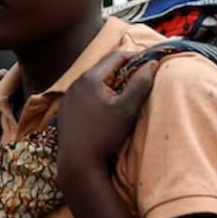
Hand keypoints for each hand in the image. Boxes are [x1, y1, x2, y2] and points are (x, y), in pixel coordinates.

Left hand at [56, 51, 158, 191]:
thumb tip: (152, 64)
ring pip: (93, 80)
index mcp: (91, 78)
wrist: (78, 162)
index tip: (149, 61)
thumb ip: (140, 84)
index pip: (117, 56)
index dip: (136, 55)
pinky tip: (105, 105)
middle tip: (140, 73)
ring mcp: (68, 96)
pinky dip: (98, 92)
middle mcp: (76, 82)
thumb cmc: (104, 135)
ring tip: (125, 89)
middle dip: (123, 67)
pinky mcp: (65, 109)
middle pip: (103, 66)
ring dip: (109, 80)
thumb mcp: (127, 109)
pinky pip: (84, 93)